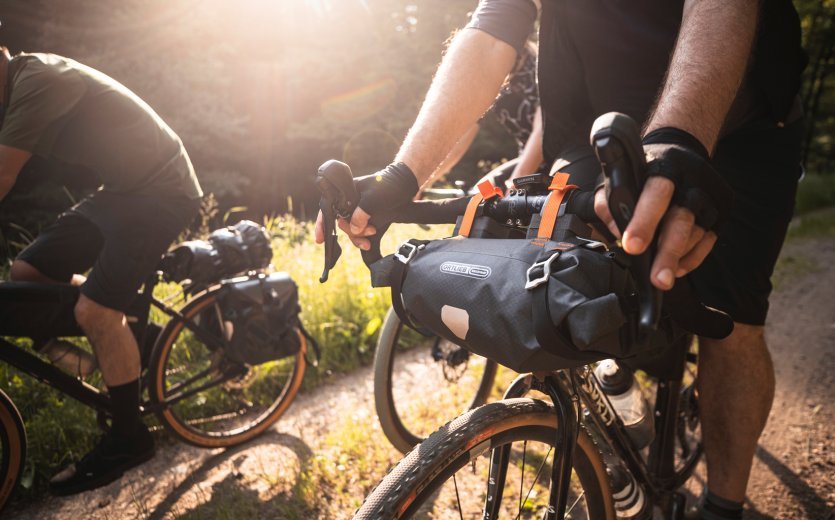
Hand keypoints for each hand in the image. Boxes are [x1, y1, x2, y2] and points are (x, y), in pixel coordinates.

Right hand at [314, 162, 418, 250]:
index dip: (322, 224)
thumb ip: (361, 214)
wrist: (406, 186)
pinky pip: (360, 232)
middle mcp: (349, 203)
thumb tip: (354, 230)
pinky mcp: (367, 219)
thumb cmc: (389, 186)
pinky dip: (363, 238)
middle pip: (341, 223)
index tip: (320, 239)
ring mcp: (358, 211)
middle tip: (369, 231)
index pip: (328, 208)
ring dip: (359, 237)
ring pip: (351, 229)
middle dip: (351, 231)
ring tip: (372, 235)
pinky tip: (369, 243)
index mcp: (345, 193)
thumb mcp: (373, 199)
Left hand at [594, 131, 731, 290]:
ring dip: (677, 258)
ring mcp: (709, 196)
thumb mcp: (621, 176)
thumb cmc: (646, 171)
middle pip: (681, 219)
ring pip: (696, 234)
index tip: (632, 246)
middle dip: (668, 252)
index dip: (644, 221)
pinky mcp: (721, 211)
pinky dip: (691, 259)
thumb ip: (609, 202)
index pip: (655, 194)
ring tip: (661, 276)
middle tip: (658, 280)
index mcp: (663, 167)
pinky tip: (676, 268)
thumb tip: (615, 232)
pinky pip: (708, 242)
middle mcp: (691, 181)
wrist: (682, 152)